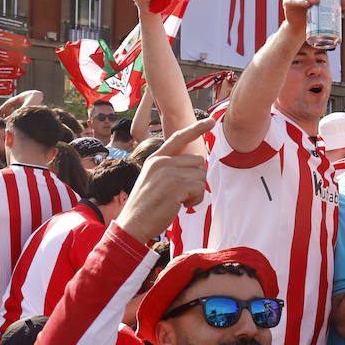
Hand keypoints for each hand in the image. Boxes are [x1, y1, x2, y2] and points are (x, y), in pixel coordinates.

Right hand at [117, 117, 213, 243]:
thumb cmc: (146, 206)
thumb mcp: (155, 180)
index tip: (211, 121)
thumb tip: (198, 165)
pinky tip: (182, 206)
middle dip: (196, 179)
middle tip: (182, 194)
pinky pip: (200, 188)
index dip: (197, 128)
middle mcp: (162, 161)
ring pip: (201, 175)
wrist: (133, 223)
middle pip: (198, 162)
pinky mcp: (176, 185)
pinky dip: (196, 200)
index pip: (179, 137)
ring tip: (179, 201)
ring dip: (196, 192)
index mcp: (156, 158)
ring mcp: (168, 172)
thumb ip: (172, 169)